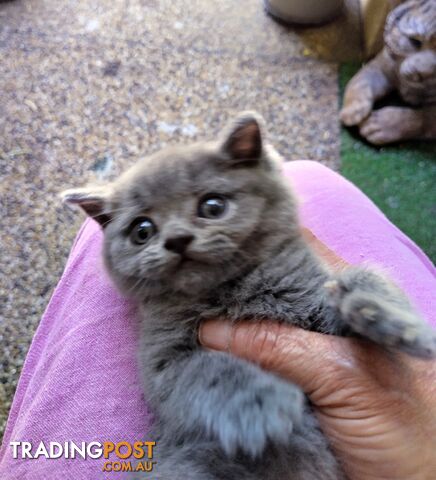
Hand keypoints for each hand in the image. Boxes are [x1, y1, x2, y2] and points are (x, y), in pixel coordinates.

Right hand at [199, 230, 435, 479]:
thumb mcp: (347, 378)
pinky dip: (229, 350)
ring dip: (226, 318)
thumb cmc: (403, 432)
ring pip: (257, 319)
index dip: (255, 245)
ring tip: (185, 305)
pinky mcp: (290, 376)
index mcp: (350, 294)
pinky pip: (253, 355)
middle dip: (232, 283)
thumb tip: (211, 329)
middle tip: (188, 279)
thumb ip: (283, 346)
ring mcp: (304, 345)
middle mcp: (323, 312)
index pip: (295, 249)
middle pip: (270, 284)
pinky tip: (200, 341)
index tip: (211, 246)